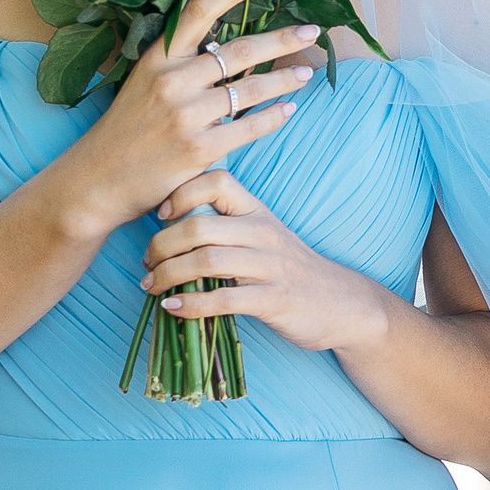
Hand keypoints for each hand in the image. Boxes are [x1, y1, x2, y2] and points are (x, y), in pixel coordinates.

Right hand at [46, 0, 317, 237]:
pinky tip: (288, 109)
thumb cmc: (126, 129)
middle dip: (283, 39)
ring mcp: (186, 115)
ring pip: (250, 88)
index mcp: (158, 57)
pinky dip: (274, 116)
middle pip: (239, 50)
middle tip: (313, 32)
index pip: (198, 10)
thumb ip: (181, 63)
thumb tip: (229, 46)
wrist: (98, 180)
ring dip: (285, 79)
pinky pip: (249, 126)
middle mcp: (172, 81)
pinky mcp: (199, 149)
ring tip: (305, 72)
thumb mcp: (144, 82)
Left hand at [140, 170, 395, 354]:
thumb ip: (227, 225)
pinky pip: (224, 300)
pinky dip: (191, 305)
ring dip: (168, 275)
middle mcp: (263, 232)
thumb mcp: (263, 236)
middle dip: (162, 245)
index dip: (181, 192)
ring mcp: (270, 267)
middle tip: (146, 262)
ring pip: (207, 261)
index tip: (161, 215)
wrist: (342, 303)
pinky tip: (172, 309)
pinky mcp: (274, 300)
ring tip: (151, 286)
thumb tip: (171, 224)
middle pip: (200, 226)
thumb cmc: (291, 268)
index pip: (217, 181)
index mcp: (257, 211)